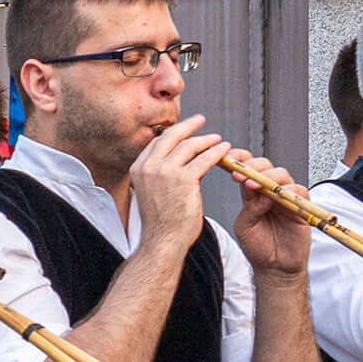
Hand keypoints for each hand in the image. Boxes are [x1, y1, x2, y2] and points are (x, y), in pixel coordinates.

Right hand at [125, 118, 227, 255]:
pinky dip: (216, 152)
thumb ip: (158, 176)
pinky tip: (224, 150)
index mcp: (138, 169)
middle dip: (188, 125)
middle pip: (171, 136)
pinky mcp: (184, 179)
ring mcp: (165, 172)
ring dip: (206, 140)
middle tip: (200, 120)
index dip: (173, 134)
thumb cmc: (160, 224)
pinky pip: (204, 159)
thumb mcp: (150, 193)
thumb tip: (178, 162)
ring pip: (189, 146)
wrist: (162, 241)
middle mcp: (149, 167)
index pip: (157, 143)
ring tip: (218, 139)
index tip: (184, 130)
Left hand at [224, 152, 312, 274]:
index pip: (247, 169)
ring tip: (254, 184)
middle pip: (265, 167)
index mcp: (252, 194)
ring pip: (282, 175)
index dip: (239, 160)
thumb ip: (249, 208)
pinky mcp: (300, 207)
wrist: (274, 268)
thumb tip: (258, 191)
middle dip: (253, 166)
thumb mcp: (244, 226)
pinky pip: (300, 191)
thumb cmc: (258, 248)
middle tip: (241, 173)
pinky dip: (290, 189)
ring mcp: (285, 198)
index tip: (229, 159)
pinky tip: (278, 193)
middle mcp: (269, 193)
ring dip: (268, 175)